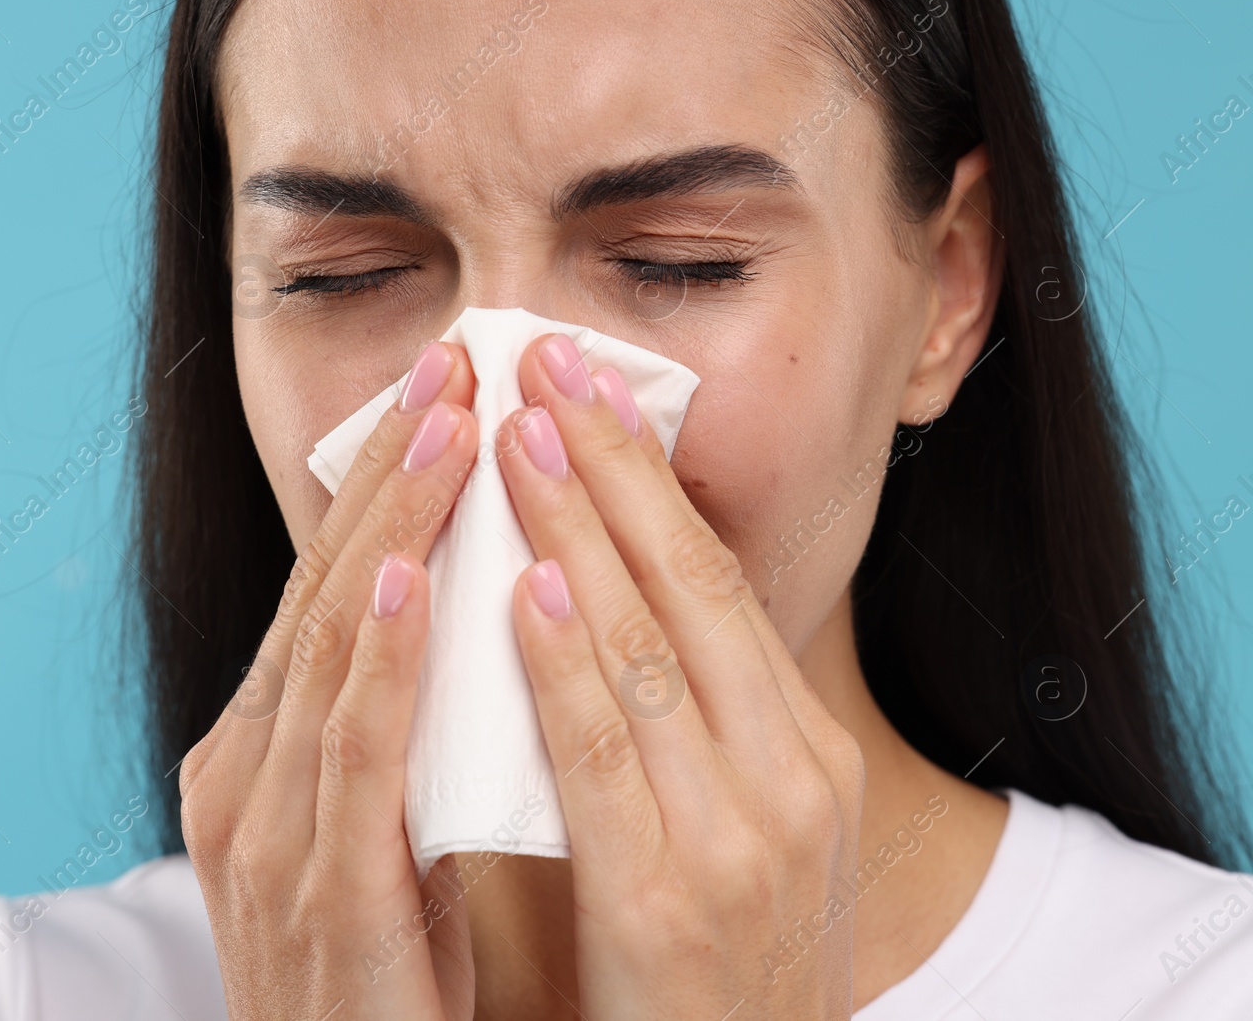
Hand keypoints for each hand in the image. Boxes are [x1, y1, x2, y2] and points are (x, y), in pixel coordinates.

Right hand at [180, 341, 480, 1020]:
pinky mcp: (317, 895)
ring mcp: (266, 834)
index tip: (444, 390)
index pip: (324, 590)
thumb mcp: (380, 822)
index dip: (383, 485)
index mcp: (256, 754)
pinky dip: (377, 660)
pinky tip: (410, 576)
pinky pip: (352, 756)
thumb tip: (458, 607)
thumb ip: (398, 722)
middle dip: (391, 472)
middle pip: (322, 592)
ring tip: (450, 425)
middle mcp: (241, 777)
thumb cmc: (386, 968)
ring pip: (330, 650)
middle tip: (454, 362)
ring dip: (393, 528)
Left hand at [496, 333, 866, 1018]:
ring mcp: (742, 839)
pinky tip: (523, 586)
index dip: (646, 477)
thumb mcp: (728, 831)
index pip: (717, 583)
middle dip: (609, 467)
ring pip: (647, 649)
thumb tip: (582, 599)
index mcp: (805, 754)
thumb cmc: (704, 968)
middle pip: (690, 588)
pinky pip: (606, 755)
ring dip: (575, 531)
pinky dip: (565, 664)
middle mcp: (792, 780)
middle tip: (541, 363)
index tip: (585, 386)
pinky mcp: (670, 901)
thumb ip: (674, 726)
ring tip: (517, 435)